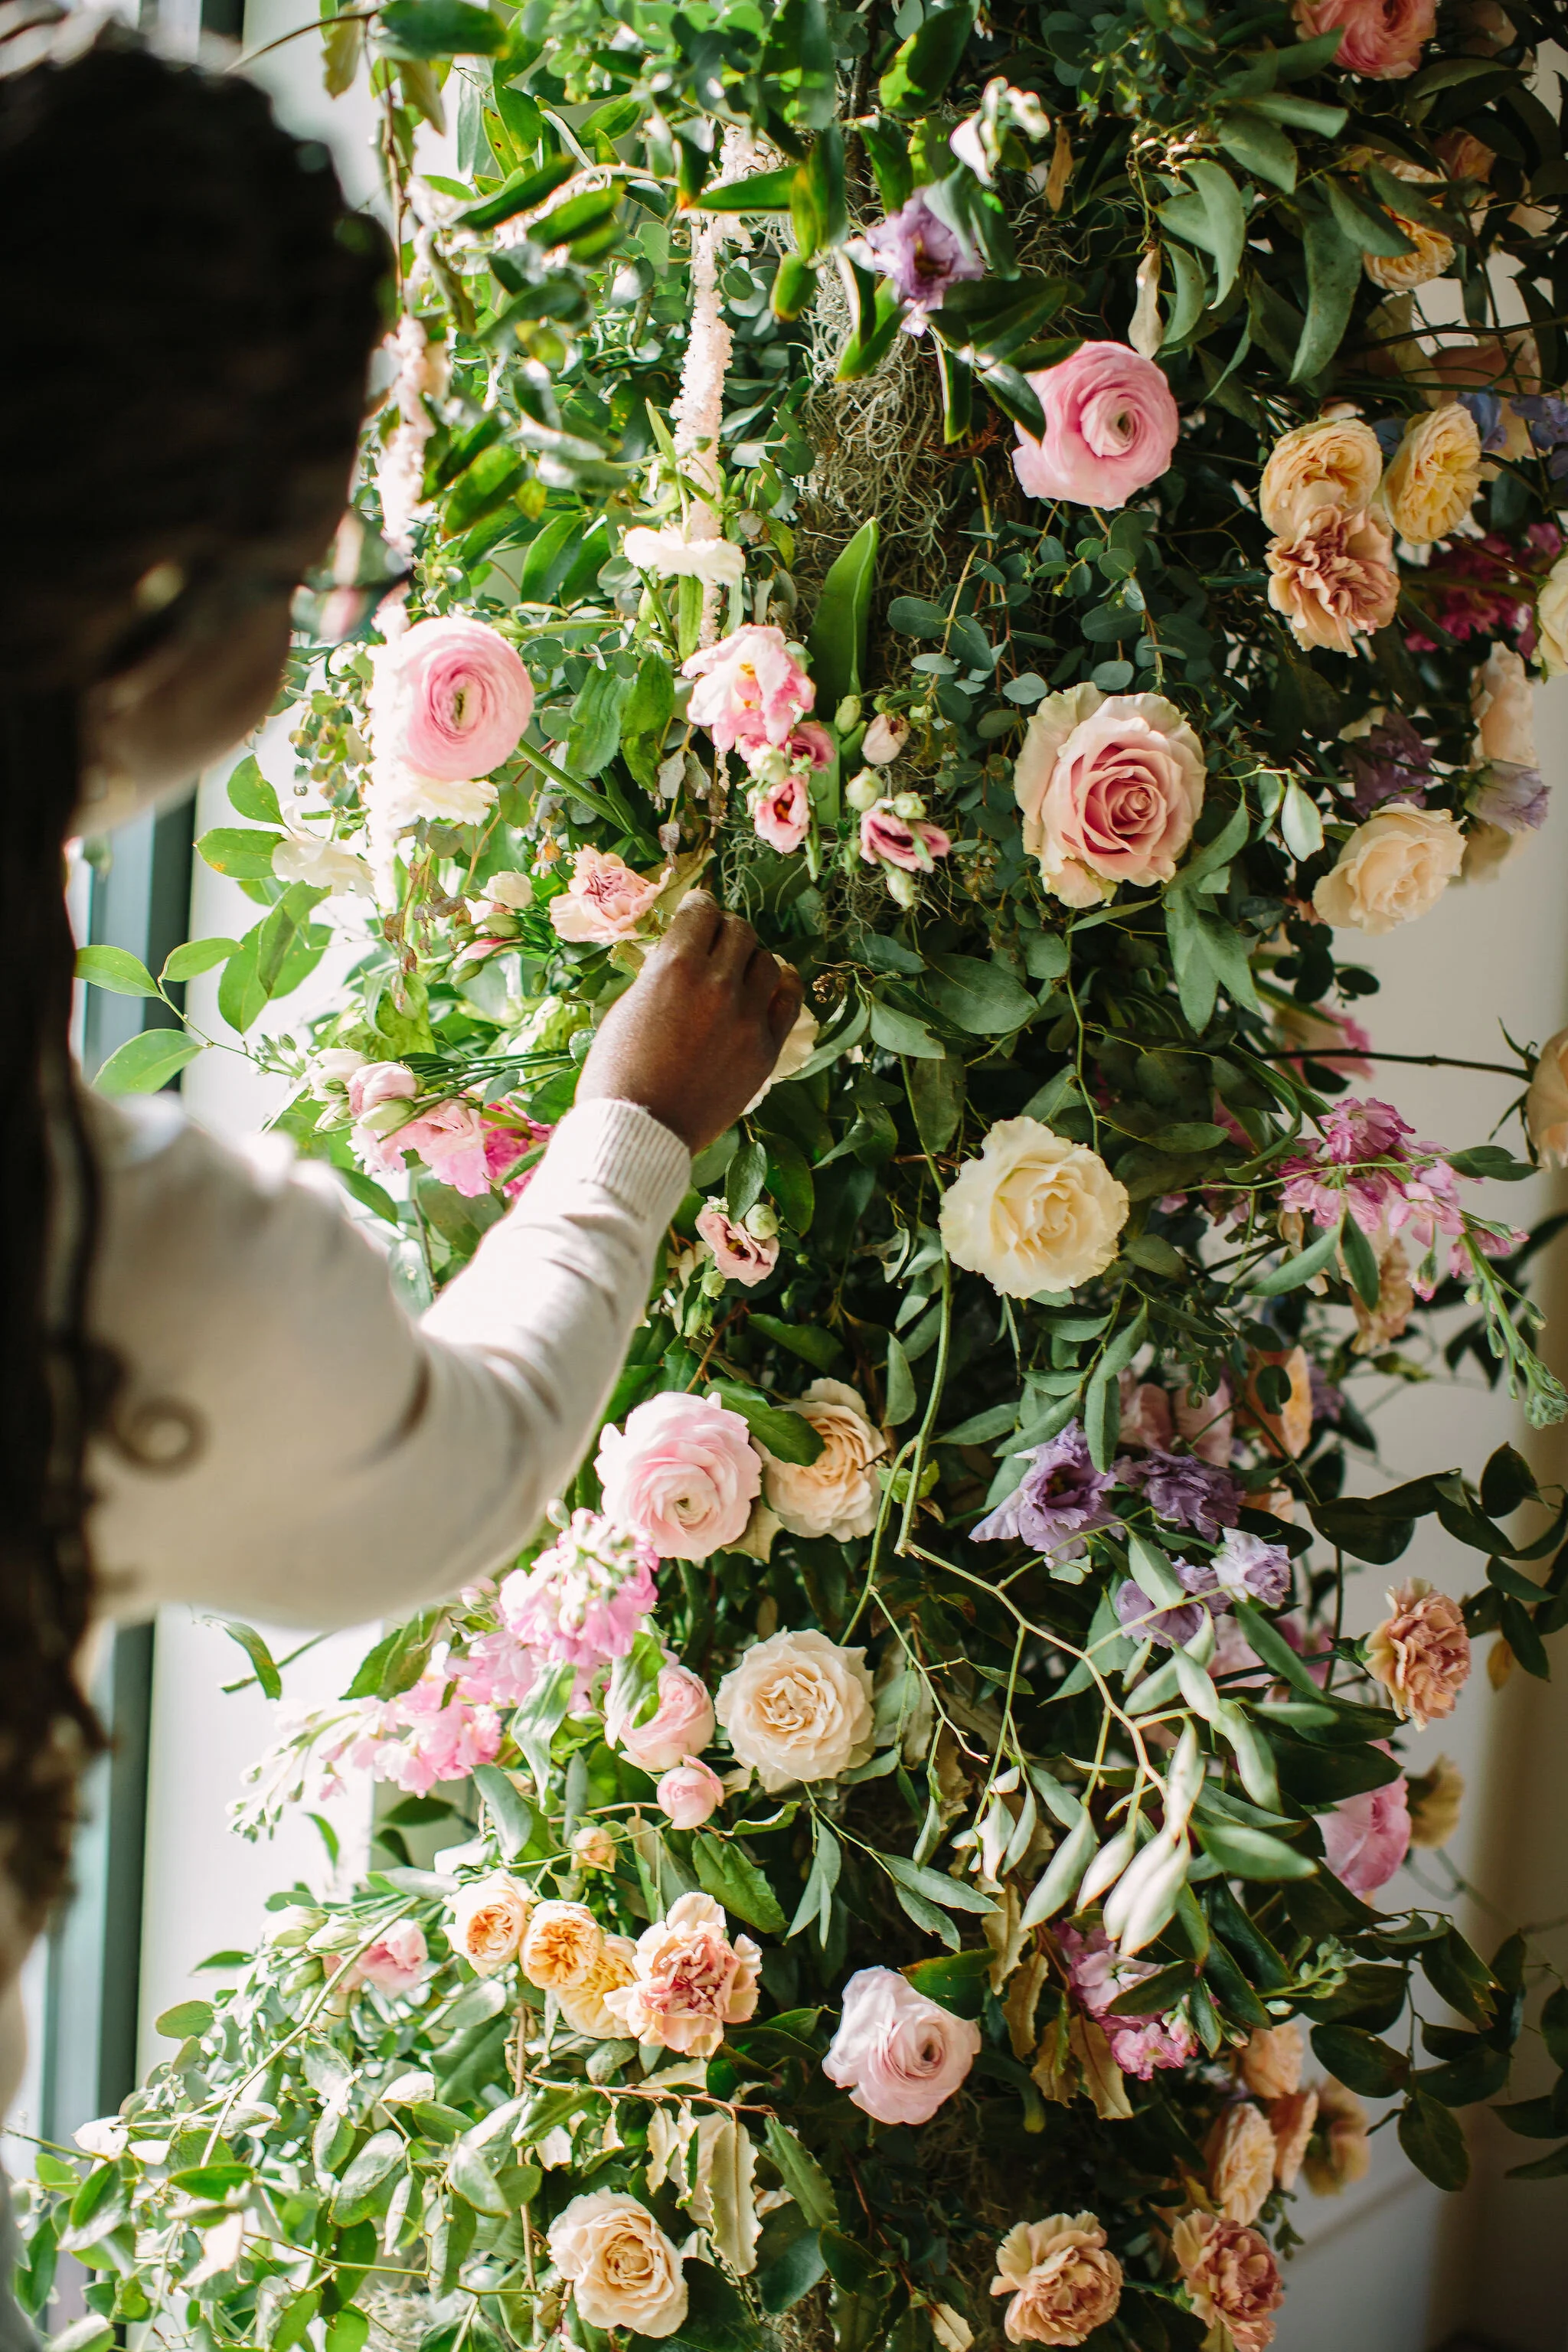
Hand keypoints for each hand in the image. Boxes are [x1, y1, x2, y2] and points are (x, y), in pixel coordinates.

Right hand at [576, 890, 803, 1154]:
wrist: (639, 1130)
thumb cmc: (617, 1072)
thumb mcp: (627, 1007)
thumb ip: (660, 974)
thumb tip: (683, 954)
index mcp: (674, 967)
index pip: (702, 912)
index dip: (700, 908)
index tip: (699, 912)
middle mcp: (717, 984)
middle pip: (740, 932)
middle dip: (726, 931)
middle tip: (716, 942)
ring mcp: (746, 1018)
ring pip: (767, 962)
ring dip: (751, 960)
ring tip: (738, 970)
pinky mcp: (765, 1049)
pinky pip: (789, 1001)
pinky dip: (784, 985)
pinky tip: (777, 982)